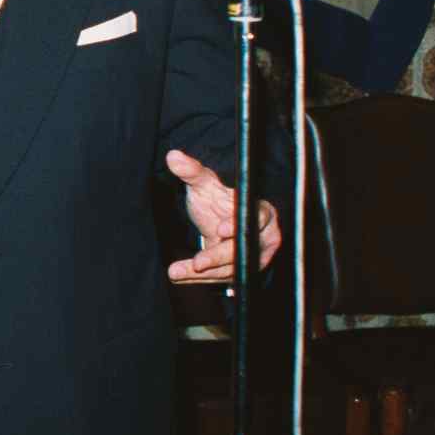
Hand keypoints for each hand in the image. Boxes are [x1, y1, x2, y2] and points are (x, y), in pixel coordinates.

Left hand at [165, 148, 280, 282]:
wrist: (219, 218)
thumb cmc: (218, 198)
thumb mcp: (205, 183)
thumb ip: (192, 171)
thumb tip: (172, 156)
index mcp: (259, 210)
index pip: (254, 217)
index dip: (237, 225)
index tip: (219, 230)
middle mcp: (262, 236)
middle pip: (244, 249)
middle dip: (218, 257)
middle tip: (197, 263)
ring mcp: (253, 257)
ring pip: (231, 268)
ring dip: (203, 273)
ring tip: (176, 271)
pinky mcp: (239, 272)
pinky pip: (220, 278)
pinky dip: (199, 279)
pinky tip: (179, 276)